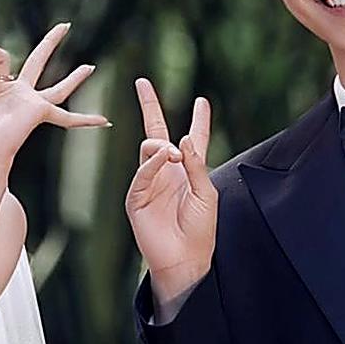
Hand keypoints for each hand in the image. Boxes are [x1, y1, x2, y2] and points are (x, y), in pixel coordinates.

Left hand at [0, 23, 107, 169]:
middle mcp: (19, 94)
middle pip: (38, 62)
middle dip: (51, 43)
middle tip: (65, 25)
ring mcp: (32, 104)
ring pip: (59, 88)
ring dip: (75, 78)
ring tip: (91, 67)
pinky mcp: (40, 112)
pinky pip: (67, 117)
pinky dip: (86, 121)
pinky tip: (105, 122)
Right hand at [125, 78, 217, 304]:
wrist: (185, 260)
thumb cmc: (201, 230)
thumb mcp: (207, 193)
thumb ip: (197, 165)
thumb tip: (181, 139)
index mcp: (189, 171)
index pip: (194, 139)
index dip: (199, 119)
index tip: (201, 101)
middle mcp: (168, 172)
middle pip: (156, 132)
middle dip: (149, 106)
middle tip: (142, 83)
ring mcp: (150, 183)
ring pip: (148, 149)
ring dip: (161, 146)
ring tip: (173, 153)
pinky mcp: (137, 197)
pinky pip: (142, 173)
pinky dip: (152, 163)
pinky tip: (164, 157)